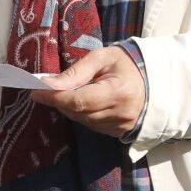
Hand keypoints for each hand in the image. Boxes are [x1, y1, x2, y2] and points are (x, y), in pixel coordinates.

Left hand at [32, 44, 147, 139]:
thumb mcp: (102, 58)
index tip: (36, 89)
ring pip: (82, 121)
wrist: (154, 79)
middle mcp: (121, 114)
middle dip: (59, 100)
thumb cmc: (126, 63)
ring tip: (73, 91)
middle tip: (47, 88)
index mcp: (119, 92)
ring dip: (70, 108)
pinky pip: (91, 125)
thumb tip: (47, 85)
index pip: (78, 101)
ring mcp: (121, 126)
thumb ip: (76, 72)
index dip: (54, 97)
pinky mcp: (119, 132)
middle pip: (78, 112)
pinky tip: (86, 101)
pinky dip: (82, 114)